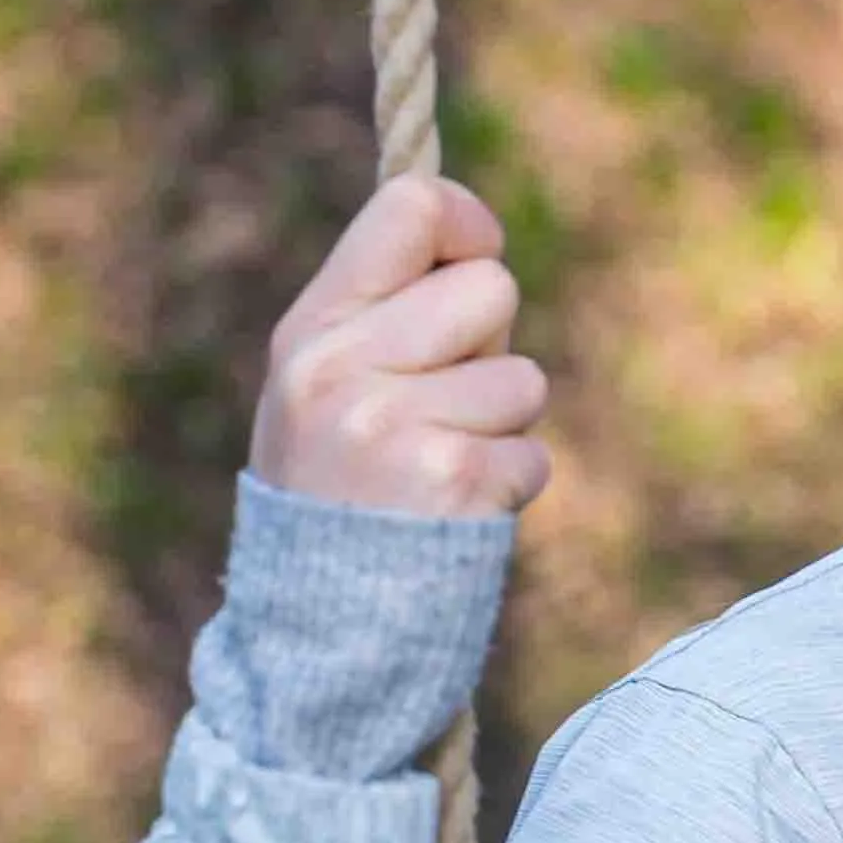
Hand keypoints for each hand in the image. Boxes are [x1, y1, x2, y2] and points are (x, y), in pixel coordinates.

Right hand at [250, 173, 551, 519]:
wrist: (321, 635)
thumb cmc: (344, 498)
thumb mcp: (331, 392)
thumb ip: (389, 314)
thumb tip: (476, 237)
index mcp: (309, 332)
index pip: (411, 207)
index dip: (470, 224)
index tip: (479, 253)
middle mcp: (340, 368)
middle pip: (492, 288)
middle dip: (492, 347)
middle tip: (442, 407)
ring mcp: (390, 423)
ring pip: (524, 377)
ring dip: (504, 427)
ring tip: (439, 469)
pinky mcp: (448, 479)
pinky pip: (533, 452)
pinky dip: (512, 485)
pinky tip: (454, 513)